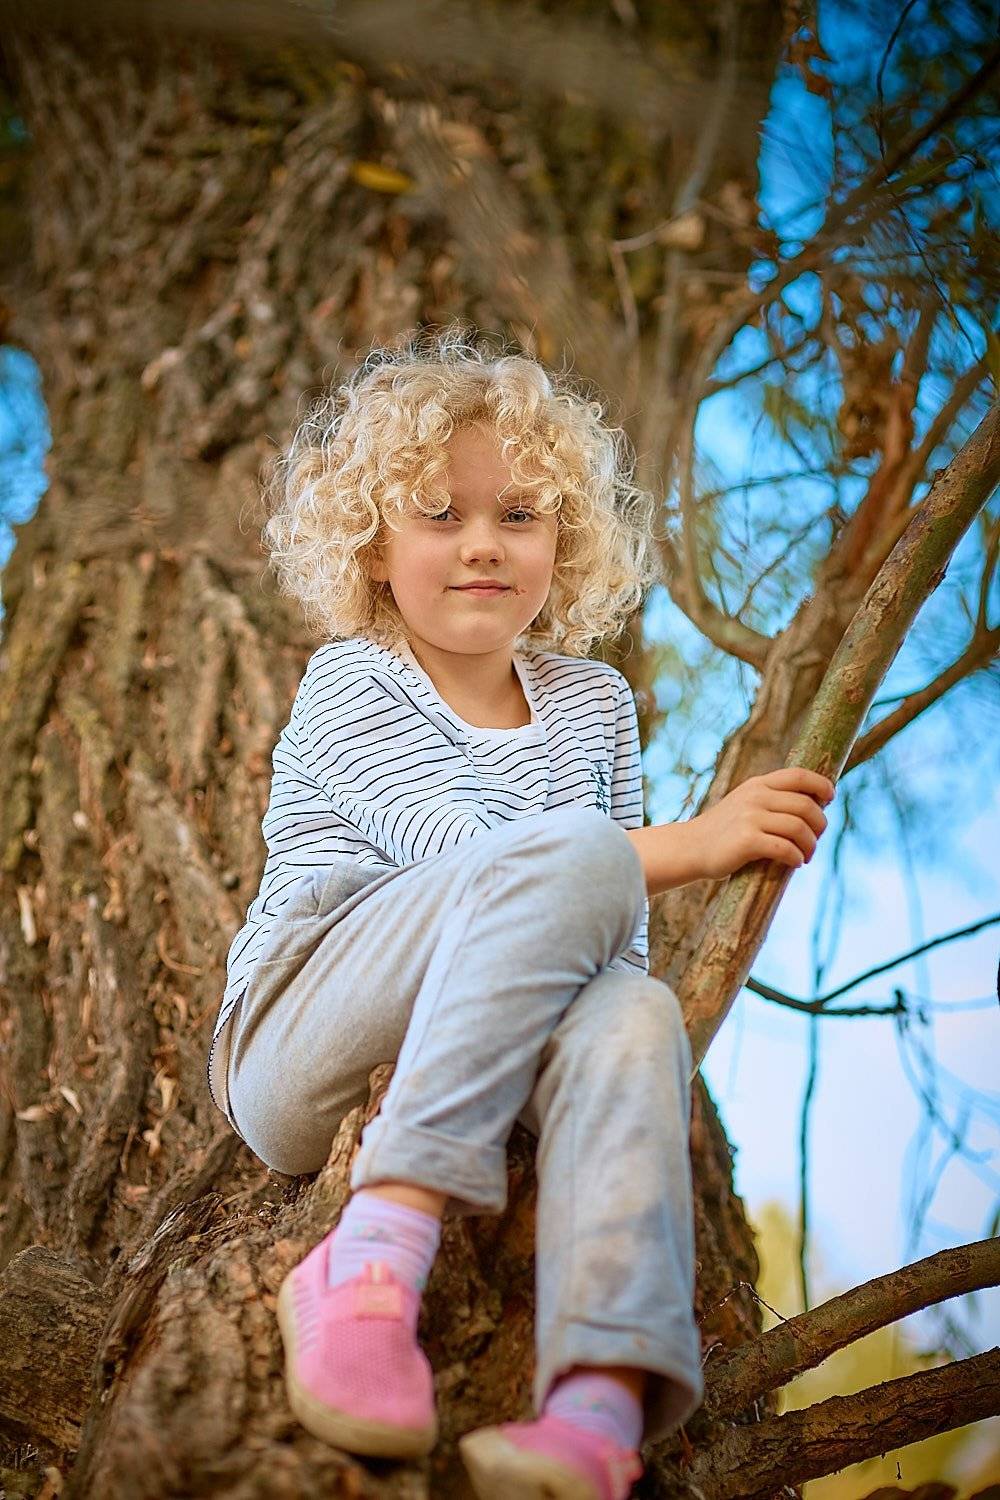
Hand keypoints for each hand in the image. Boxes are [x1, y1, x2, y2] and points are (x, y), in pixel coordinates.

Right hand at [687, 767, 834, 880]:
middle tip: (814, 840)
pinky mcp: (746, 841)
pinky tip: (795, 863)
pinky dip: (796, 857)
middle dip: (819, 825)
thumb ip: (771, 799)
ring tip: (806, 856)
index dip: (822, 785)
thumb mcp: (745, 803)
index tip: (829, 799)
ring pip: (799, 827)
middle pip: (806, 805)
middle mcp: (755, 797)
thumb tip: (814, 806)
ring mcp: (750, 818)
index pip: (799, 775)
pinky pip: (785, 848)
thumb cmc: (724, 830)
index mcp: (758, 784)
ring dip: (810, 845)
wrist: (691, 847)